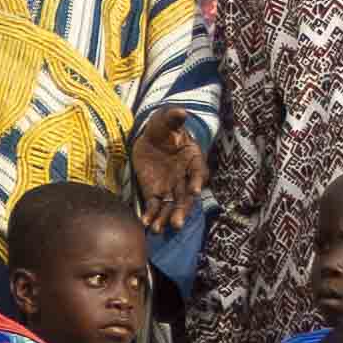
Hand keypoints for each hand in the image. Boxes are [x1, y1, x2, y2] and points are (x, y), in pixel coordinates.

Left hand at [127, 112, 206, 230]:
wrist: (150, 138)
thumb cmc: (163, 127)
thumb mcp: (166, 120)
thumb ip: (173, 118)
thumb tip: (181, 112)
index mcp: (193, 159)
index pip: (197, 172)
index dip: (196, 181)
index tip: (195, 191)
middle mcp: (185, 177)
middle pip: (185, 196)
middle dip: (181, 210)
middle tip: (177, 224)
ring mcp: (170, 187)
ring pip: (171, 206)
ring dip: (166, 218)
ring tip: (158, 230)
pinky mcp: (155, 192)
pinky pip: (154, 206)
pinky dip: (150, 215)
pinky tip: (145, 224)